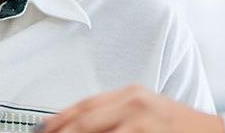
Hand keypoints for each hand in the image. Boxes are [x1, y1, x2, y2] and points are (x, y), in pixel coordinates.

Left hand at [38, 85, 223, 132]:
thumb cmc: (182, 129)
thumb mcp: (148, 114)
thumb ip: (116, 116)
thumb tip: (80, 127)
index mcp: (130, 95)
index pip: (83, 106)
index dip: (57, 122)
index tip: (42, 132)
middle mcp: (134, 103)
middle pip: (82, 120)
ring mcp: (141, 120)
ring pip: (93, 131)